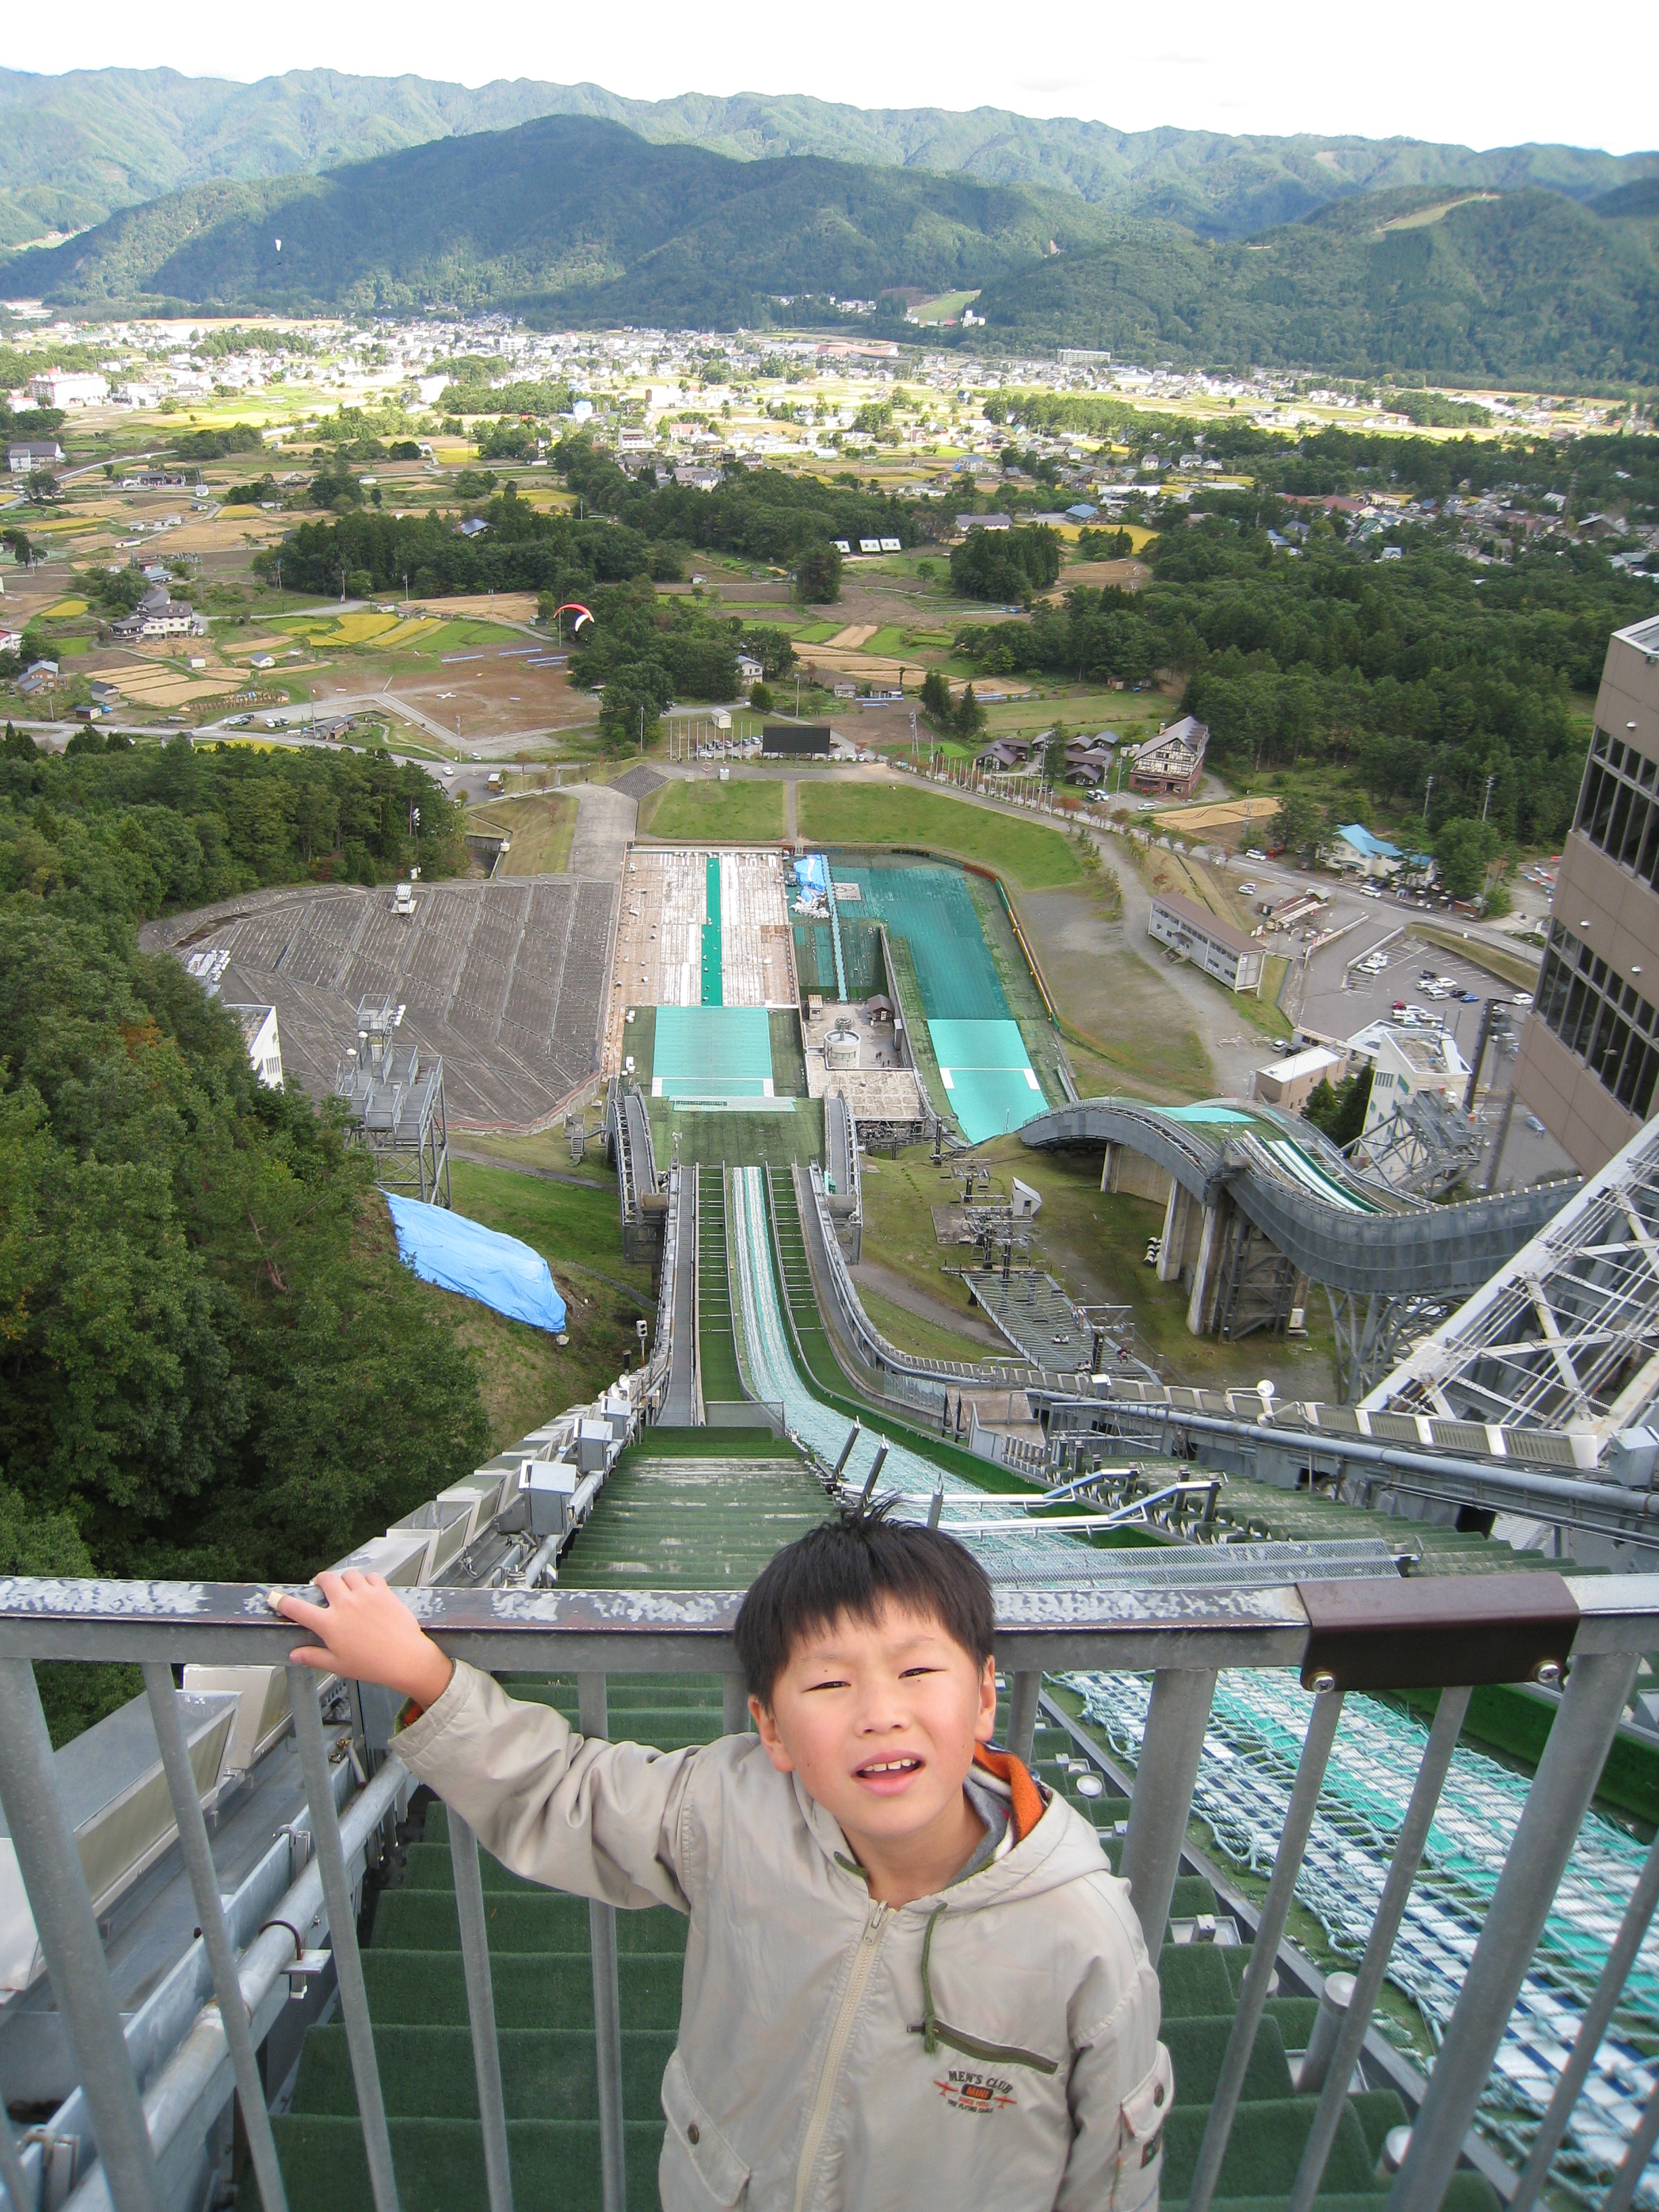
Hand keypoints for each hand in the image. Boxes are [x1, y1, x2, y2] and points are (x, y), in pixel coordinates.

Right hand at [273, 1569, 454, 1708]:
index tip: (275, 1598)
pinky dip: (366, 1581)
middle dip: (320, 1581)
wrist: (404, 1658)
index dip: (283, 1602)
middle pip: (325, 1580)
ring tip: (346, 1590)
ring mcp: (364, 1595)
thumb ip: (313, 1656)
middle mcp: (345, 1605)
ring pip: (348, 1575)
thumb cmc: (372, 1665)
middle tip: (321, 1588)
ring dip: (344, 1580)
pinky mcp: (383, 1591)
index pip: (298, 1609)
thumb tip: (295, 1654)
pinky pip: (371, 1576)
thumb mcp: (337, 1665)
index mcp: (329, 1624)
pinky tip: (367, 1591)